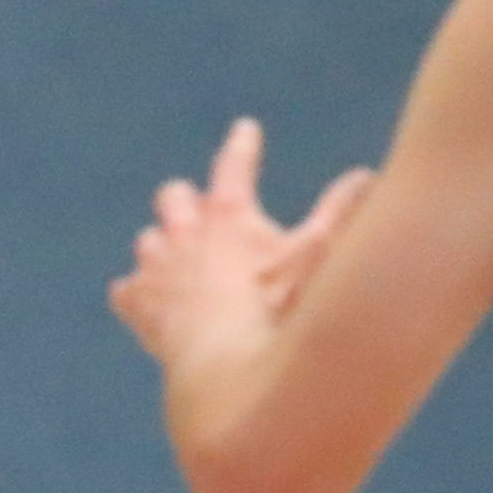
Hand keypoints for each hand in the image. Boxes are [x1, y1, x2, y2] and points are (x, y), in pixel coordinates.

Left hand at [111, 118, 372, 373]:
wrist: (224, 363)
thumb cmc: (277, 308)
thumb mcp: (317, 255)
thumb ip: (342, 211)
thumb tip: (366, 174)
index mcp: (227, 215)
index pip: (234, 166)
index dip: (242, 147)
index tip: (244, 130)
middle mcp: (183, 234)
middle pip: (173, 197)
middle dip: (184, 199)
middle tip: (196, 206)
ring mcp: (156, 270)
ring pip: (148, 242)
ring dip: (161, 247)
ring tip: (175, 258)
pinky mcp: (138, 306)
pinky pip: (126, 292)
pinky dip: (136, 293)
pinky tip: (144, 299)